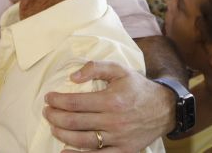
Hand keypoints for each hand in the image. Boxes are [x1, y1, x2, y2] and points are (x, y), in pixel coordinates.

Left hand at [43, 61, 173, 152]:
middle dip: (55, 116)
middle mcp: (114, 121)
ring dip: (62, 134)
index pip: (75, 102)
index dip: (57, 100)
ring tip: (53, 126)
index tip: (48, 97)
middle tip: (46, 111)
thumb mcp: (119, 69)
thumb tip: (72, 77)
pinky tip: (65, 152)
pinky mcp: (124, 150)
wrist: (165, 108)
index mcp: (111, 100)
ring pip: (83, 140)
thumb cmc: (138, 87)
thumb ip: (95, 68)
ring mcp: (119, 138)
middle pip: (75, 122)